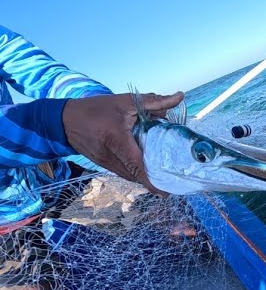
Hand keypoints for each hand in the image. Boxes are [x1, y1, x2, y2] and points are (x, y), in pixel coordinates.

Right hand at [62, 91, 183, 196]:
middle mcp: (110, 156)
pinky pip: (122, 172)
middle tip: (172, 183)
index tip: (164, 192)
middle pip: (135, 175)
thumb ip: (154, 101)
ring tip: (162, 178)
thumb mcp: (126, 101)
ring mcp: (105, 163)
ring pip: (129, 176)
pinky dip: (134, 173)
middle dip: (153, 182)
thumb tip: (178, 97)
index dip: (151, 181)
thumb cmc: (96, 108)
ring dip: (144, 178)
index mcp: (117, 140)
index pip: (136, 165)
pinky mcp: (102, 164)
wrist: (62, 119)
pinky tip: (145, 168)